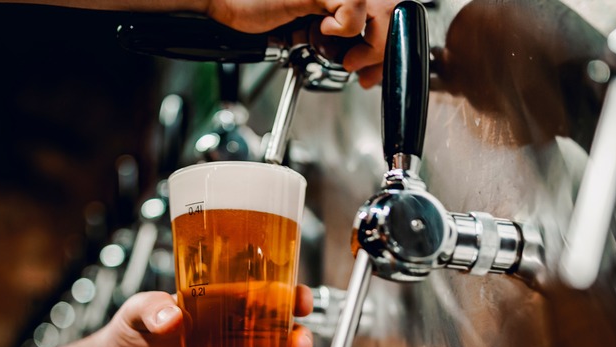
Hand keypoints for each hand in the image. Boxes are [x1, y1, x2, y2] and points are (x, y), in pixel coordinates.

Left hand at [92, 285, 314, 346]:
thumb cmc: (130, 335)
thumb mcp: (138, 311)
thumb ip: (153, 309)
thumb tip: (172, 316)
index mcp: (224, 306)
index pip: (267, 295)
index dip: (291, 296)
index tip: (300, 299)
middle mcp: (236, 336)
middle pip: (283, 334)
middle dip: (300, 338)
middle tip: (298, 343)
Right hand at [208, 0, 397, 88]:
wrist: (222, 0)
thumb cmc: (256, 8)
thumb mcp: (310, 25)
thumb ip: (340, 31)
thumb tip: (369, 54)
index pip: (389, 8)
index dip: (390, 39)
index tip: (375, 67)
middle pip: (394, 9)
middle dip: (384, 49)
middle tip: (364, 70)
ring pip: (382, 10)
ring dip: (368, 43)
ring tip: (345, 55)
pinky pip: (353, 12)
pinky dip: (343, 30)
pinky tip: (321, 30)